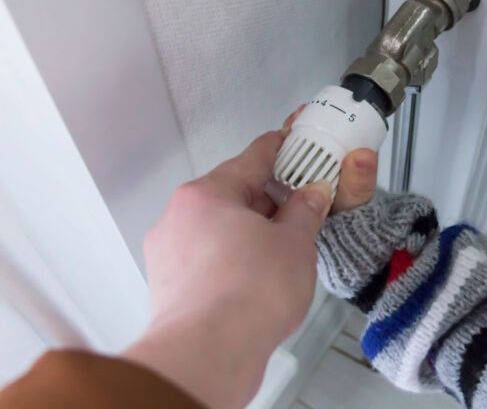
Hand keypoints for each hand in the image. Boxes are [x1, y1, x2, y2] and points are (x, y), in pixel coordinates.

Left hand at [122, 109, 377, 408]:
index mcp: (207, 193)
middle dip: (269, 201)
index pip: (250, 158)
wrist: (210, 352)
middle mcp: (180, 217)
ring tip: (284, 250)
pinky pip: (208, 260)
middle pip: (232, 196)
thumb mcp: (296, 242)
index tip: (290, 138)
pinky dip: (233, 261)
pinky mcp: (169, 287)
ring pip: (219, 230)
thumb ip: (305, 211)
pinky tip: (258, 278)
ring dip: (251, 233)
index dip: (278, 147)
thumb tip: (311, 195)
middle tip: (301, 205)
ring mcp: (170, 253)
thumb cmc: (249, 292)